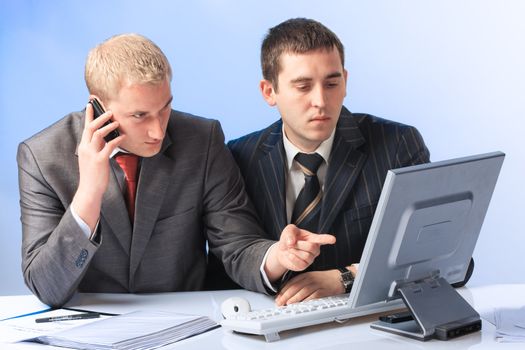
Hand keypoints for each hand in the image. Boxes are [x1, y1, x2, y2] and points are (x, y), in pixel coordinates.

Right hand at [71, 102, 123, 230]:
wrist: (89, 189)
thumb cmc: (93, 174)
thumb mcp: (92, 158)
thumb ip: (96, 147)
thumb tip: (106, 137)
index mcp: (83, 146)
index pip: (85, 127)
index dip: (88, 115)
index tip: (91, 103)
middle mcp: (85, 148)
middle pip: (91, 127)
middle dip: (100, 116)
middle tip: (110, 110)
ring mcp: (91, 154)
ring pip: (98, 134)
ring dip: (108, 126)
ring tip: (117, 122)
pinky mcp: (100, 160)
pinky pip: (109, 146)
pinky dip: (117, 140)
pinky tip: (123, 137)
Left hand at [264, 224, 335, 281]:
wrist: (281, 250)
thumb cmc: (289, 238)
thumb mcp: (289, 230)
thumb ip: (290, 232)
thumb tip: (291, 242)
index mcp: (314, 239)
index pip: (322, 239)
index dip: (327, 239)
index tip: (333, 239)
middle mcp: (315, 249)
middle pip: (311, 247)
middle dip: (299, 244)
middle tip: (292, 243)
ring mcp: (310, 259)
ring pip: (306, 255)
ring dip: (294, 251)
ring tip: (291, 249)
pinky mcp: (304, 266)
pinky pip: (300, 263)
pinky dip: (292, 258)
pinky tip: (290, 255)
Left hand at [275, 270, 342, 305]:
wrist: (338, 278)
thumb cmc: (323, 279)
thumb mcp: (310, 278)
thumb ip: (300, 284)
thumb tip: (289, 294)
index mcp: (305, 275)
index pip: (291, 283)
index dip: (283, 291)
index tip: (277, 297)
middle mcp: (309, 279)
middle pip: (295, 287)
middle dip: (285, 296)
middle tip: (279, 303)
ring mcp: (316, 285)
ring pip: (302, 292)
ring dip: (294, 299)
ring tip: (287, 304)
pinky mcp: (323, 291)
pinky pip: (313, 296)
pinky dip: (306, 301)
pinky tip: (301, 305)